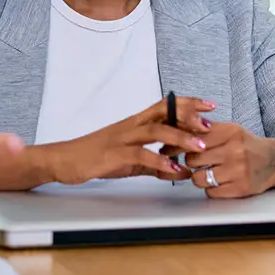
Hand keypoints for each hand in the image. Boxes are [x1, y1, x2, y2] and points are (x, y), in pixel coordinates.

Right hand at [48, 96, 215, 185]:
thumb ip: (157, 164)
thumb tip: (181, 170)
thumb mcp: (132, 161)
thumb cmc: (97, 156)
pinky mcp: (114, 154)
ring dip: (180, 138)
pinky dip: (159, 161)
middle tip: (210, 123)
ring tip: (199, 147)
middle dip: (189, 115)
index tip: (209, 105)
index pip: (166, 106)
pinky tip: (173, 169)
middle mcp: (132, 125)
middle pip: (164, 111)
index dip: (188, 104)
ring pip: (156, 130)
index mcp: (136, 123)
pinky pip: (140, 155)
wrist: (65, 160)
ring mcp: (123, 138)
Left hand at [183, 122, 274, 197]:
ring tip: (208, 172)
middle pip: (193, 159)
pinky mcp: (241, 188)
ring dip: (199, 177)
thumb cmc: (247, 146)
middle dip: (192, 162)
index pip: (194, 138)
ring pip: (199, 178)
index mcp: (230, 132)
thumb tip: (177, 130)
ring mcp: (238, 170)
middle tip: (197, 161)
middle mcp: (234, 150)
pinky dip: (211, 189)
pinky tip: (220, 182)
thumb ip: (206, 130)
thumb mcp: (230, 130)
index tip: (175, 148)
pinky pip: (211, 192)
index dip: (181, 145)